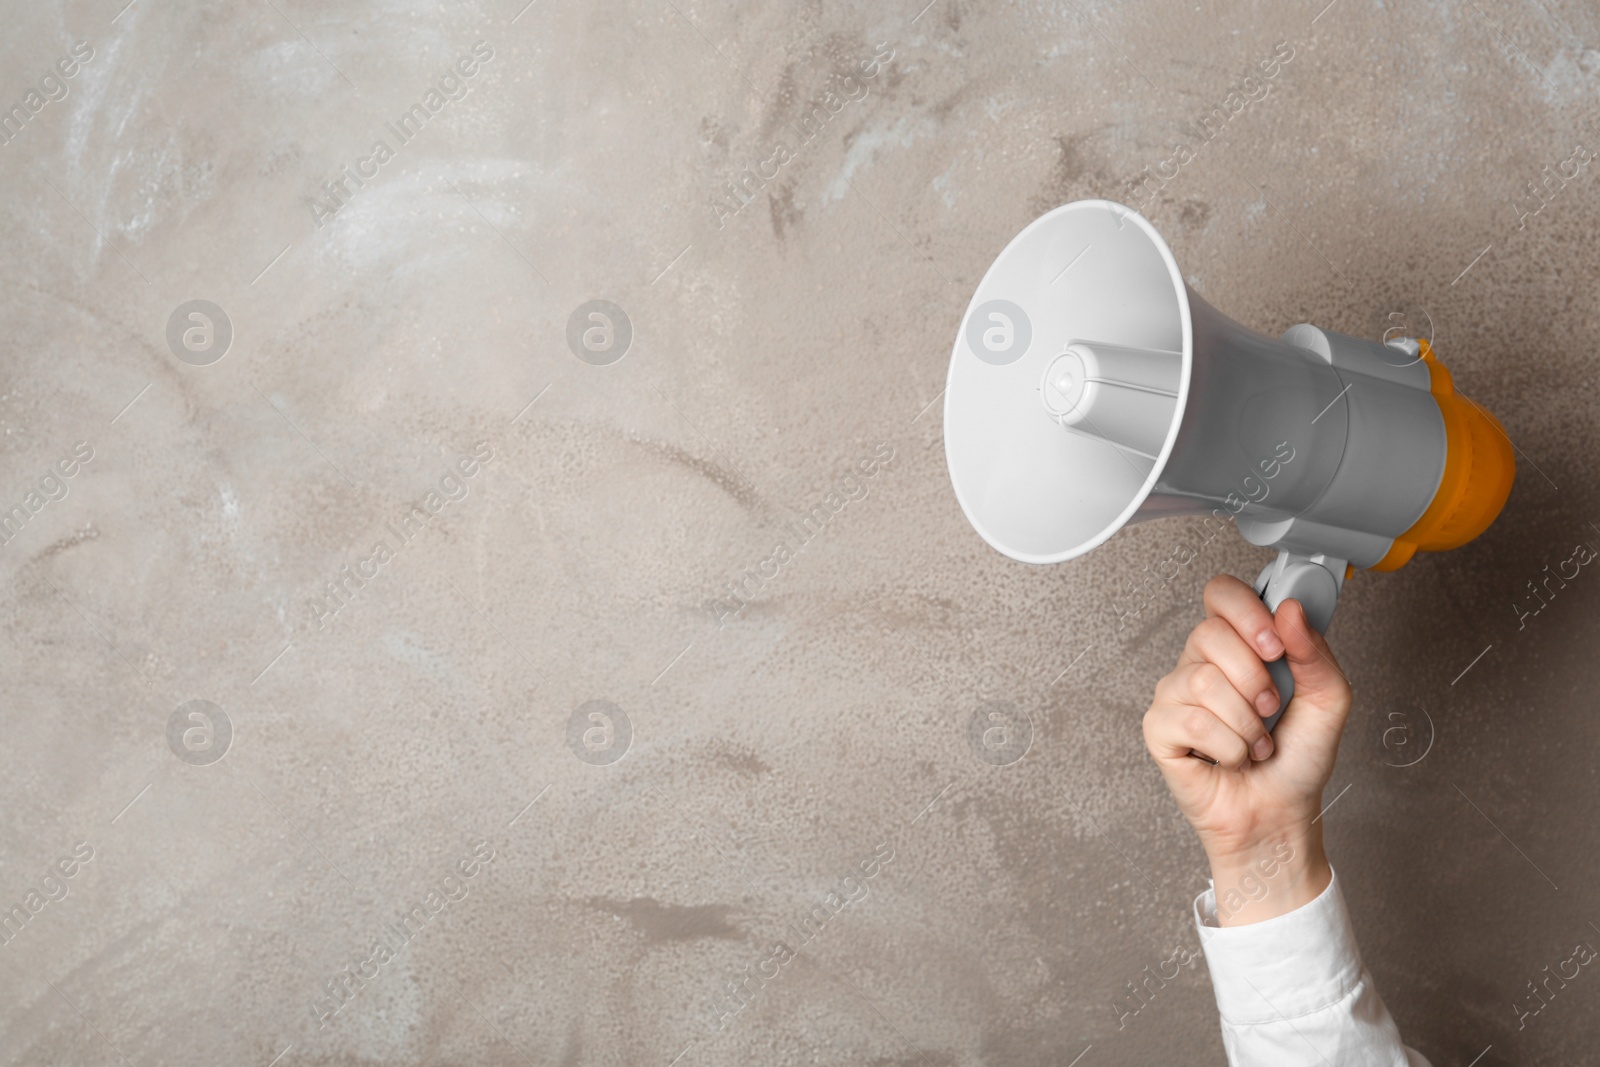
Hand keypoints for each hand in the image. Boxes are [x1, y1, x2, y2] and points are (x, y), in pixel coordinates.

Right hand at [1141, 574, 1351, 923]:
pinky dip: (1225, 745)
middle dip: (1255, 680)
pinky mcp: (1159, 728)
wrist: (1280, 814)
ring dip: (1245, 723)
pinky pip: (1189, 718)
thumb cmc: (1297, 760)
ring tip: (1254, 741)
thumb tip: (1290, 610)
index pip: (1222, 594)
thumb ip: (1315, 653)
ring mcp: (1175, 694)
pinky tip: (1229, 756)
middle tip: (1271, 709)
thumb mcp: (1329, 701)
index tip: (1276, 645)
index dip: (1246, 612)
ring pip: (1203, 680)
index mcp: (1239, 644)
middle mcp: (1201, 662)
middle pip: (1210, 634)